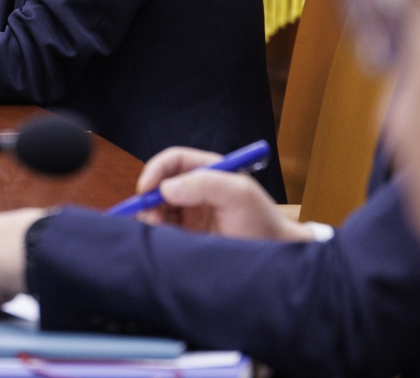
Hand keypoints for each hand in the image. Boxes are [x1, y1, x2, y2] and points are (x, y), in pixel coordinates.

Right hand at [134, 147, 314, 241]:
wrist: (274, 258)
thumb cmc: (262, 221)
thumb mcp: (239, 195)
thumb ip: (205, 184)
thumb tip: (166, 188)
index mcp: (209, 171)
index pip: (174, 161)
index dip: (156, 170)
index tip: (146, 188)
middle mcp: (196, 190)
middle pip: (160, 184)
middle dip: (149, 196)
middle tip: (147, 215)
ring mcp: (191, 213)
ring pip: (158, 207)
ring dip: (150, 215)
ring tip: (155, 229)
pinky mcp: (187, 236)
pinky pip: (163, 230)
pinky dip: (155, 232)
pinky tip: (159, 239)